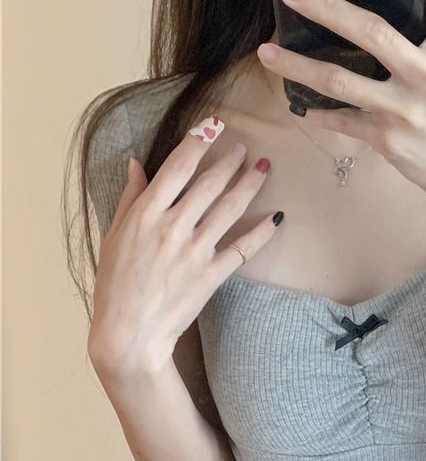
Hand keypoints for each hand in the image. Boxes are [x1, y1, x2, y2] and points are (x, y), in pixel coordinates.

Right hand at [88, 117, 280, 372]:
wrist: (130, 333)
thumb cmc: (116, 285)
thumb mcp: (113, 236)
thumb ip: (130, 199)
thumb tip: (136, 164)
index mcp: (146, 213)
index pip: (177, 166)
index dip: (199, 142)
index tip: (214, 127)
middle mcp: (173, 226)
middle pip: (209, 183)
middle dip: (230, 160)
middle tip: (245, 148)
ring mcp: (195, 251)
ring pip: (230, 208)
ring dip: (249, 185)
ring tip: (263, 168)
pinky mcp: (212, 275)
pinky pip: (243, 248)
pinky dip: (262, 232)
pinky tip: (277, 217)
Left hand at [257, 0, 425, 205]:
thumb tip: (393, 24)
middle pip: (370, 32)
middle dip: (326, 8)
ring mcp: (404, 109)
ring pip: (339, 81)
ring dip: (297, 67)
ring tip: (266, 52)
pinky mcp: (388, 140)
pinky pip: (343, 122)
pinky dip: (320, 115)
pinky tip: (304, 109)